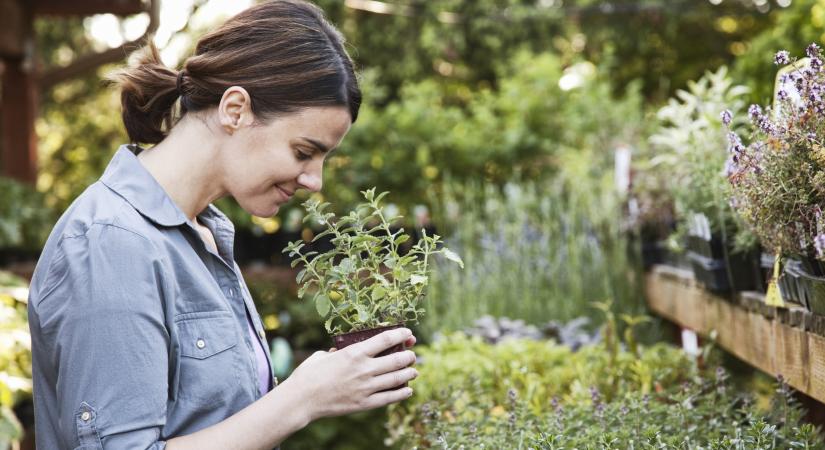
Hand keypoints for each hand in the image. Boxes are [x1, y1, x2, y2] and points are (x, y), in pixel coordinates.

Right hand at [280, 327, 418, 422]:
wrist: (301, 399)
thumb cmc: (309, 374)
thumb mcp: (324, 355)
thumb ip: (339, 352)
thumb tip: (344, 351)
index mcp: (354, 352)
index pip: (386, 339)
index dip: (401, 334)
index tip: (408, 333)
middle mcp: (364, 369)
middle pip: (397, 359)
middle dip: (409, 356)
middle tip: (412, 355)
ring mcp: (366, 387)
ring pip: (397, 378)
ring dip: (409, 374)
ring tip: (414, 372)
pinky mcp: (364, 403)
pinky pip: (389, 398)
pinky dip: (402, 393)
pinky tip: (407, 390)